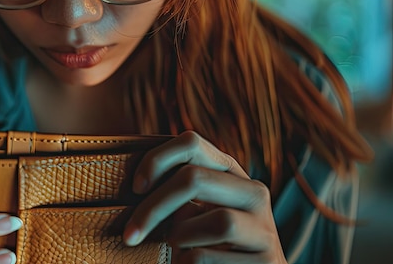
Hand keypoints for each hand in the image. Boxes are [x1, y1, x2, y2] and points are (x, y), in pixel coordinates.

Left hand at [123, 131, 287, 263]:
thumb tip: (136, 184)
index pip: (191, 143)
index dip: (157, 160)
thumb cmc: (209, 244)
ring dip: (181, 238)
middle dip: (154, 207)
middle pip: (194, 179)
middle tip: (129, 234)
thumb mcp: (196, 210)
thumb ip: (177, 192)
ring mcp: (265, 228)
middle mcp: (253, 192)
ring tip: (176, 249)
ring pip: (216, 221)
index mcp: (230, 172)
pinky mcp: (267, 262)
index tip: (135, 188)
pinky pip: (210, 257)